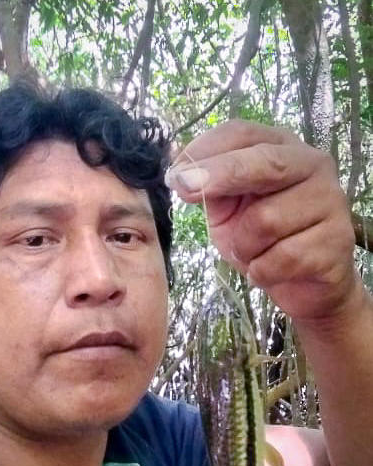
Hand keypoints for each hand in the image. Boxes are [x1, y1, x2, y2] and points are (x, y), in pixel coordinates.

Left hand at [166, 120, 357, 323]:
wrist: (305, 286)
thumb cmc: (263, 241)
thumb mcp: (229, 210)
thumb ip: (209, 187)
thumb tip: (176, 167)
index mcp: (282, 148)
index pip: (243, 134)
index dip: (206, 150)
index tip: (174, 172)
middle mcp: (313, 166)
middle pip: (264, 163)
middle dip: (219, 175)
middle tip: (184, 189)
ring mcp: (330, 202)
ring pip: (266, 221)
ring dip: (243, 247)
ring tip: (252, 253)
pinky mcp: (337, 242)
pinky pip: (282, 258)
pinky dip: (262, 271)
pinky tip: (268, 271)